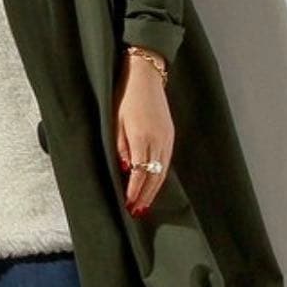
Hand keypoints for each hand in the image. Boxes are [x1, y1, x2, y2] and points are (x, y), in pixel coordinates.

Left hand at [113, 51, 174, 216]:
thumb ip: (120, 146)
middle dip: (145, 195)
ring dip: (154, 189)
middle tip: (136, 211)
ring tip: (145, 204)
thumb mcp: (115, 120)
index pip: (140, 172)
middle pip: (154, 176)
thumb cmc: (125, 96)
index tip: (128, 204)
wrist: (146, 75)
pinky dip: (160, 176)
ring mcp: (167, 138)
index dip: (135, 191)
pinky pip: (167, 161)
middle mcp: (158, 140)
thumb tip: (125, 170)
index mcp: (142, 137)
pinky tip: (154, 184)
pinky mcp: (170, 134)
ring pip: (163, 171)